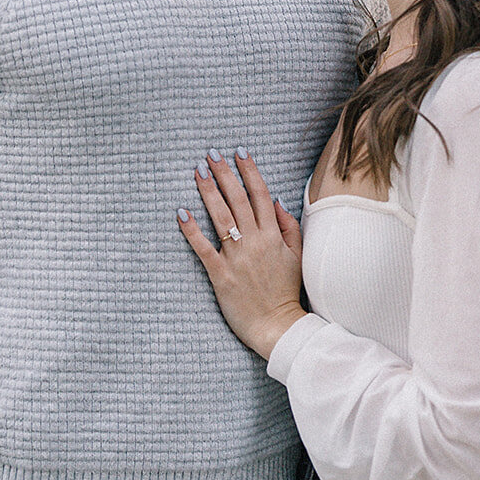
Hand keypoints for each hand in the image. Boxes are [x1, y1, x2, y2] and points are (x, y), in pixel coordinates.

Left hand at [177, 151, 305, 359]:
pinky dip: (192, 230)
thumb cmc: (286, 291)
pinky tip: (182, 212)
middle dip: (225, 174)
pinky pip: (204, 248)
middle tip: (212, 154)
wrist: (277, 326)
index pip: (260, 194)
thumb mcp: (297, 255)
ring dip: (209, 192)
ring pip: (221, 217)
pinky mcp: (220, 274)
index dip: (249, 171)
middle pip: (238, 200)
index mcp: (273, 235)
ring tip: (199, 172)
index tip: (239, 152)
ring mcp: (236, 258)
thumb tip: (275, 200)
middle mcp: (254, 242)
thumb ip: (287, 226)